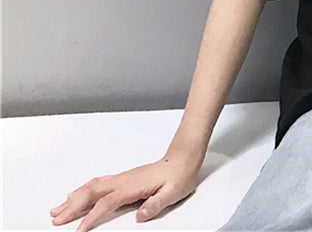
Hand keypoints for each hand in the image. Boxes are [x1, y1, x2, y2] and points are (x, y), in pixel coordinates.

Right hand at [49, 152, 201, 231]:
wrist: (184, 157)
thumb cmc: (179, 175)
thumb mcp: (173, 192)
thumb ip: (156, 204)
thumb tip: (141, 214)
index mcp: (133, 185)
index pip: (107, 203)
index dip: (92, 217)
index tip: (78, 230)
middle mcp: (125, 180)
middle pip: (93, 192)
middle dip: (73, 206)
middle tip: (56, 218)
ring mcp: (123, 177)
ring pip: (93, 186)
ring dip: (75, 197)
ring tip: (58, 208)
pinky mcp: (125, 178)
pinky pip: (99, 183)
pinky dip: (84, 189)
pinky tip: (78, 193)